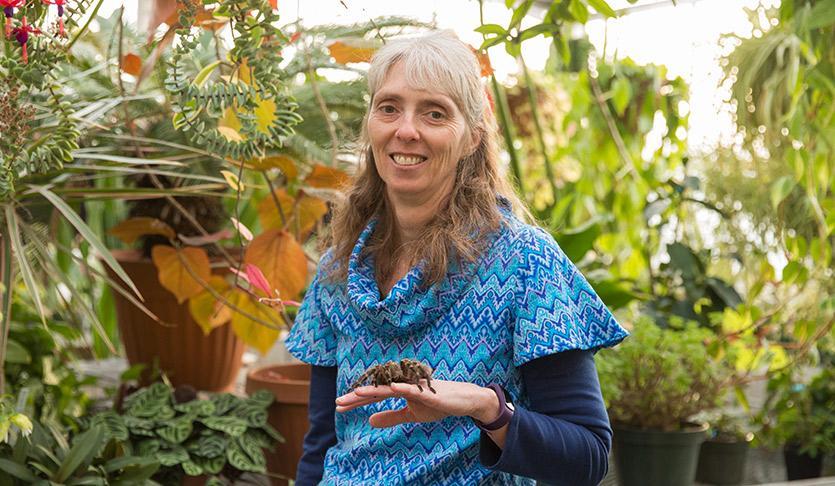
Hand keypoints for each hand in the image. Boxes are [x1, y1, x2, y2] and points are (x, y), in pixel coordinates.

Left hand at [335, 379, 496, 427]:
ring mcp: (415, 386)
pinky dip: (403, 387)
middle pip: (377, 389)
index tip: (339, 407)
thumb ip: (391, 417)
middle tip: (339, 402)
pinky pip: (413, 388)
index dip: (357, 401)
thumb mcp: (411, 415)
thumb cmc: (437, 404)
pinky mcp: (428, 390)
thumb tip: (369, 422)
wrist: (463, 401)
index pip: (374, 395)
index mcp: (399, 389)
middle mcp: (404, 384)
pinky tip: (391, 387)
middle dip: (358, 396)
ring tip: (357, 393)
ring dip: (374, 389)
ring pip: (391, 387)